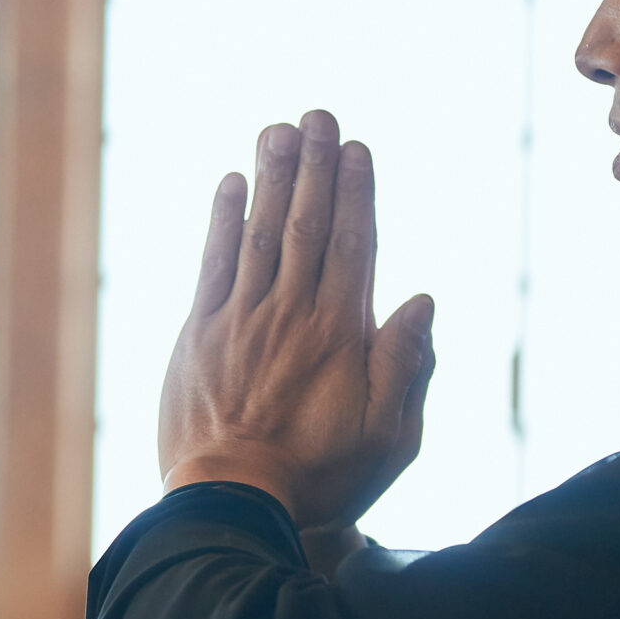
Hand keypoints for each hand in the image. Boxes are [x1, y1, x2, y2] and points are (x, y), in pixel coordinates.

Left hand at [156, 110, 436, 534]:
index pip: (352, 244)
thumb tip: (420, 300)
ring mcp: (241, 319)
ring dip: (270, 177)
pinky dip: (222, 221)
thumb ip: (406, 366)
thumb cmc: (320, 478)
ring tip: (278, 130)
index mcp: (340, 333)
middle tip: (318, 115)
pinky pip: (212, 264)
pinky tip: (230, 183)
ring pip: (259, 233)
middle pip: (306, 224)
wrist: (232, 503)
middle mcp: (290, 313)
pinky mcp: (199, 334)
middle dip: (314, 166)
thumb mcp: (390, 437)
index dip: (355, 192)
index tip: (357, 148)